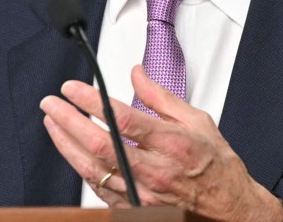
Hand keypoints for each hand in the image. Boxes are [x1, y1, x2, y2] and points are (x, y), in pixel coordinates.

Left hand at [41, 65, 282, 221]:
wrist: (230, 209)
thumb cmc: (217, 167)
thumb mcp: (198, 122)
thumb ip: (161, 97)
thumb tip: (137, 75)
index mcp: (172, 144)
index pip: (122, 118)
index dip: (92, 102)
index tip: (74, 89)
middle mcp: (155, 171)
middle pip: (100, 144)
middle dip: (70, 121)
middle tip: (52, 103)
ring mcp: (142, 194)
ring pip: (93, 169)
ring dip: (68, 144)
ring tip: (54, 122)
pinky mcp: (135, 209)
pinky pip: (99, 189)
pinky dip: (82, 168)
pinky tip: (72, 151)